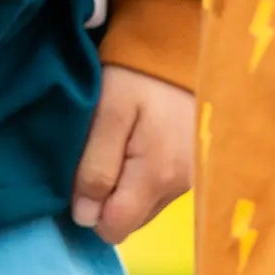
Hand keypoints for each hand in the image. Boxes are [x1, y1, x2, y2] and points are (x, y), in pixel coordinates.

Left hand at [72, 64, 194, 244]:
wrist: (178, 48)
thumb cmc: (136, 77)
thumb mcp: (106, 114)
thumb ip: (95, 167)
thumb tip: (85, 217)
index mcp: (158, 176)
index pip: (116, 226)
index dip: (90, 210)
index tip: (81, 177)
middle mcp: (181, 186)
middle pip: (130, 221)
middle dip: (107, 199)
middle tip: (97, 156)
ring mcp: (190, 178)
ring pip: (144, 207)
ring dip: (124, 188)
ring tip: (117, 147)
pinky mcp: (193, 168)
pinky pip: (158, 191)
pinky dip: (140, 178)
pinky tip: (135, 147)